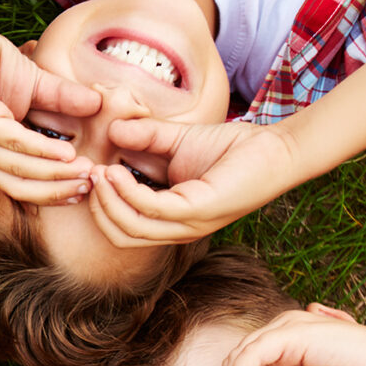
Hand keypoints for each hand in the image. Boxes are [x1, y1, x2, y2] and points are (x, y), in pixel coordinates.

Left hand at [0, 21, 99, 203]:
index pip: (22, 185)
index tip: (85, 189)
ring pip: (18, 169)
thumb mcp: (37, 86)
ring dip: (54, 173)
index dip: (53, 191)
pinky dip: (41, 149)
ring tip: (83, 170)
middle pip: (20, 187)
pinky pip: (13, 142)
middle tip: (89, 185)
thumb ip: (63, 99)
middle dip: (57, 190)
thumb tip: (98, 105)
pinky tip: (66, 152)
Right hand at [86, 117, 298, 245]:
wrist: (275, 148)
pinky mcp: (199, 211)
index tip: (90, 173)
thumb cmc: (233, 148)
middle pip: (121, 235)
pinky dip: (128, 192)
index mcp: (171, 219)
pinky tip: (117, 170)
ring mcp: (189, 224)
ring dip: (108, 200)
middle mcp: (178, 230)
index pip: (123, 228)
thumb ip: (145, 137)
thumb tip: (112, 129)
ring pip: (131, 228)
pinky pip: (151, 209)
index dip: (100, 205)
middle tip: (89, 175)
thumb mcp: (177, 141)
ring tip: (100, 171)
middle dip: (98, 207)